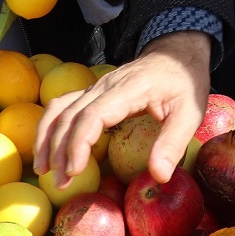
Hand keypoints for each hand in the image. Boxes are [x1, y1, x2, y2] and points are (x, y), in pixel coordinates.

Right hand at [33, 31, 211, 185]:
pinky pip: (64, 104)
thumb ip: (173, 143)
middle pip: (71, 115)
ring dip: (47, 138)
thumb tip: (159, 176)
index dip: (79, 143)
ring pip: (60, 108)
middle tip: (60, 183)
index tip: (74, 171)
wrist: (177, 52)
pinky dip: (50, 125)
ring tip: (44, 169)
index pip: (93, 115)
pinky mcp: (93, 90)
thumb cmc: (185, 83)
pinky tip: (48, 147)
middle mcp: (106, 85)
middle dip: (59, 150)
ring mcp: (96, 86)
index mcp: (128, 89)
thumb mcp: (190, 112)